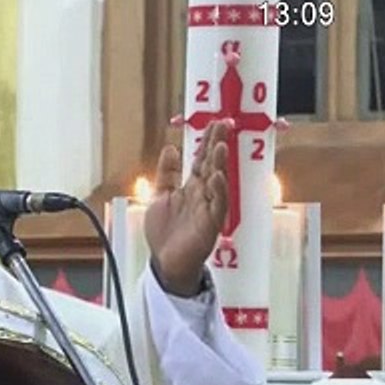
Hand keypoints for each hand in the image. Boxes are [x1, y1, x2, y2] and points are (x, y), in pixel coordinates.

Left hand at [144, 119, 231, 296]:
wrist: (166, 262)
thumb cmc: (165, 232)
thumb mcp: (161, 196)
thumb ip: (166, 173)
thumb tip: (170, 148)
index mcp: (191, 187)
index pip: (202, 159)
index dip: (207, 141)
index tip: (214, 122)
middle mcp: (203, 195)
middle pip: (212, 165)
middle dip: (217, 145)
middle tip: (223, 124)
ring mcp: (208, 208)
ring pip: (218, 182)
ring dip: (219, 164)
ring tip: (220, 146)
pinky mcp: (210, 224)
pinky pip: (217, 205)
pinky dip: (217, 191)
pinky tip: (215, 177)